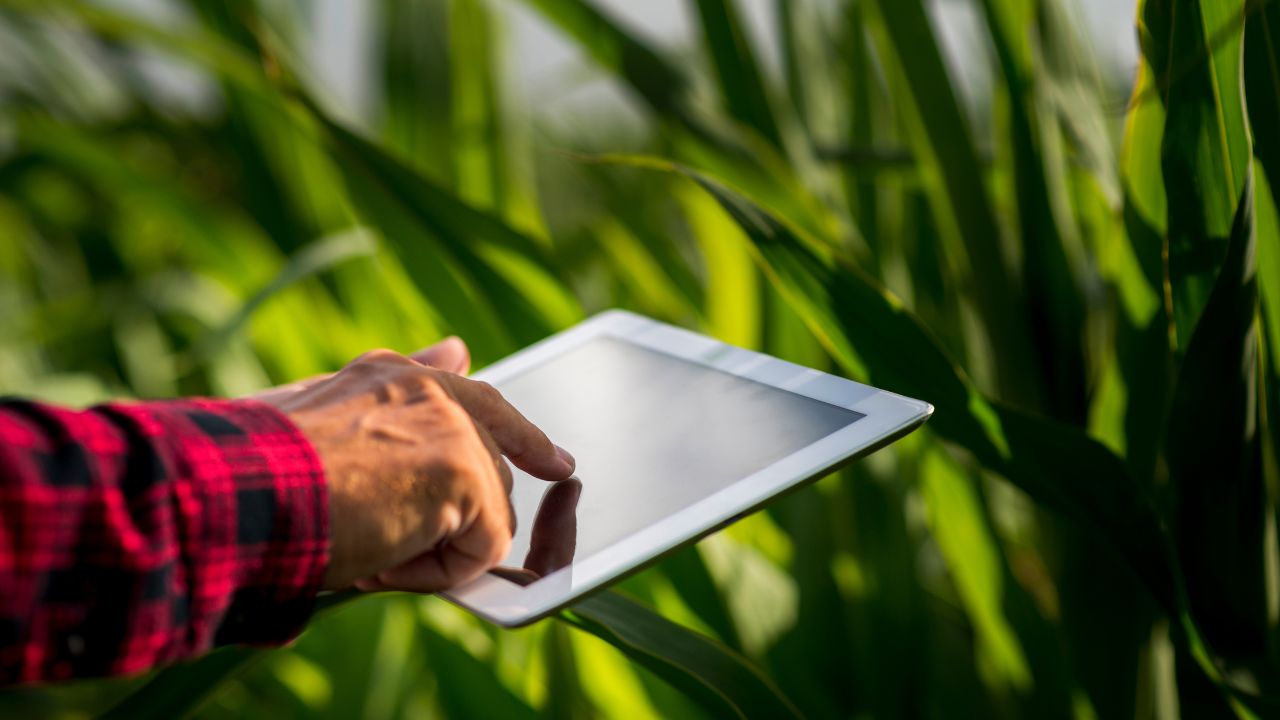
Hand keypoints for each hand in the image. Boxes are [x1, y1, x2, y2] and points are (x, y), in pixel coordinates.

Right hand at [254, 338, 574, 591]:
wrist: (232, 492)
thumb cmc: (257, 471)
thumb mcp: (324, 424)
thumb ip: (398, 390)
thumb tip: (457, 348)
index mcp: (395, 375)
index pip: (479, 402)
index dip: (522, 438)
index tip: (558, 464)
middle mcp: (431, 389)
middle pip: (488, 472)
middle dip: (451, 519)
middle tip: (370, 537)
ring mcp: (452, 428)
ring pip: (485, 514)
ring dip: (431, 547)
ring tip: (362, 540)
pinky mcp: (463, 473)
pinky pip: (483, 547)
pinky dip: (436, 572)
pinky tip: (380, 556)